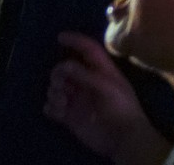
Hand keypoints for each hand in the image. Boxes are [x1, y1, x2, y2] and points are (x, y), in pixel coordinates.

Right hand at [45, 33, 164, 162]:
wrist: (121, 138)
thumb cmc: (121, 108)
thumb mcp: (107, 87)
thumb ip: (85, 75)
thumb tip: (63, 64)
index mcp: (102, 71)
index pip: (88, 50)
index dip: (75, 41)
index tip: (59, 37)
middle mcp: (87, 82)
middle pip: (64, 69)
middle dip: (58, 73)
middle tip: (62, 85)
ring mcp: (77, 99)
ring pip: (55, 87)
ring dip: (54, 92)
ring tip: (64, 102)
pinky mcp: (69, 115)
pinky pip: (51, 106)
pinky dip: (51, 107)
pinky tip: (60, 112)